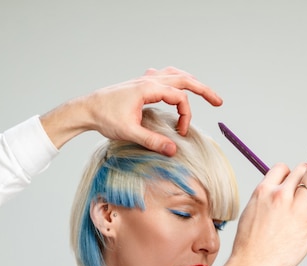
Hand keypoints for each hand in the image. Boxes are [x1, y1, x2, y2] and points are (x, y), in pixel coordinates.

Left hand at [40, 67, 222, 154]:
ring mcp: (144, 79)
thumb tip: (173, 150)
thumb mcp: (130, 133)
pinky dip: (174, 79)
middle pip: (184, 78)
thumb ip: (153, 141)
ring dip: (189, 82)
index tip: (181, 133)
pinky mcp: (139, 83)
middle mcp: (149, 80)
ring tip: (202, 91)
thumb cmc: (105, 118)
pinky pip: (163, 75)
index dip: (186, 115)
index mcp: (149, 89)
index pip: (179, 97)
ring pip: (174, 74)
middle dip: (203, 90)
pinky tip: (173, 86)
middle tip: (219, 102)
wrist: (87, 109)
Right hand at [211, 163, 306, 265]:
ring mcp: (298, 208)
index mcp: (264, 191)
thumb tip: (280, 192)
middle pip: (303, 169)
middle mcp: (281, 195)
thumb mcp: (250, 212)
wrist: (254, 264)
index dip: (289, 173)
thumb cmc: (250, 243)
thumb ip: (265, 199)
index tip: (292, 182)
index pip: (282, 168)